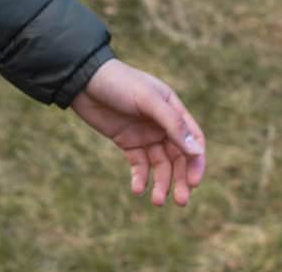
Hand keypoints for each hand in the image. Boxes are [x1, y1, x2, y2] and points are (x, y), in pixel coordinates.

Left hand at [69, 59, 206, 206]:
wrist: (84, 80)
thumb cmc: (119, 83)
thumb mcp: (147, 100)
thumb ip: (172, 124)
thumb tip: (197, 151)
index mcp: (173, 109)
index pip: (193, 140)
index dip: (196, 162)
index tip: (193, 182)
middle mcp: (162, 124)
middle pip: (178, 157)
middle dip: (181, 179)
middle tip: (181, 201)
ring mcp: (145, 134)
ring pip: (160, 164)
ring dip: (161, 183)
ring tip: (157, 201)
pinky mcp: (127, 142)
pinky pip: (139, 164)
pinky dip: (140, 178)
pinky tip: (137, 189)